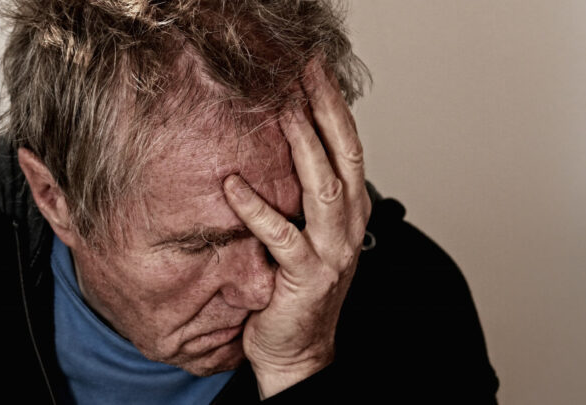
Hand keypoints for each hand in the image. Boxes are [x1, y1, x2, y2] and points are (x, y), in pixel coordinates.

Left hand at [223, 59, 370, 398]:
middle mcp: (349, 225)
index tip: (314, 70)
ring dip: (302, 146)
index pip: (349, 145)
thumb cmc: (295, 290)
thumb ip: (304, 192)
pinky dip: (257, 208)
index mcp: (352, 209)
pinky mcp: (306, 275)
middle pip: (345, 154)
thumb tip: (279, 142)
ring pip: (324, 187)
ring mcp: (332, 250)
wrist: (297, 349)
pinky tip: (234, 185)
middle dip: (325, 109)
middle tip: (302, 73)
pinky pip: (281, 235)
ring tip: (282, 112)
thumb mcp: (308, 231)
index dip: (334, 105)